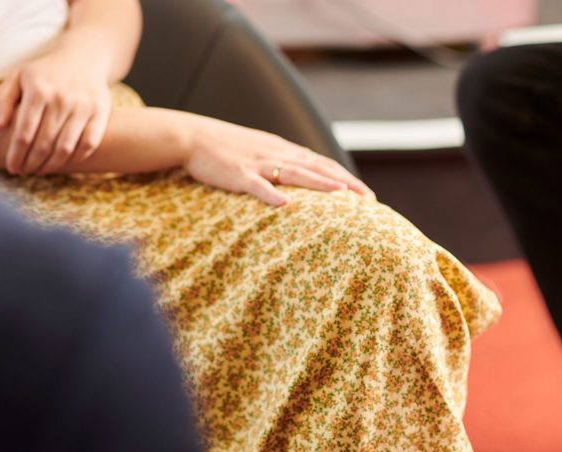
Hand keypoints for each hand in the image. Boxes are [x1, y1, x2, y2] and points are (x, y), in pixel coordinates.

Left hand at [0, 56, 112, 174]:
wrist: (83, 57)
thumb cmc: (45, 72)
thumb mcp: (18, 77)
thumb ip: (3, 101)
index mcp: (38, 90)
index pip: (24, 133)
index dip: (16, 155)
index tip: (12, 167)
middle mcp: (62, 99)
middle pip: (44, 143)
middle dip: (32, 163)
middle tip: (25, 172)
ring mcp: (83, 106)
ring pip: (66, 147)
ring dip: (52, 164)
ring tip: (41, 170)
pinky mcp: (101, 111)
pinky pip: (90, 142)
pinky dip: (78, 157)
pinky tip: (66, 162)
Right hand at [183, 116, 372, 205]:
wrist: (192, 136)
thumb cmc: (226, 147)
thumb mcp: (262, 150)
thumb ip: (283, 162)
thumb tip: (306, 175)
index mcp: (284, 150)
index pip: (323, 163)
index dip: (346, 177)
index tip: (366, 193)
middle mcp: (277, 154)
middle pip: (318, 168)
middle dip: (345, 183)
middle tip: (368, 198)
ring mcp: (259, 163)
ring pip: (295, 173)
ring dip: (319, 183)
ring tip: (342, 195)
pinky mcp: (238, 174)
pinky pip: (257, 186)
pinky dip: (272, 194)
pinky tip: (286, 205)